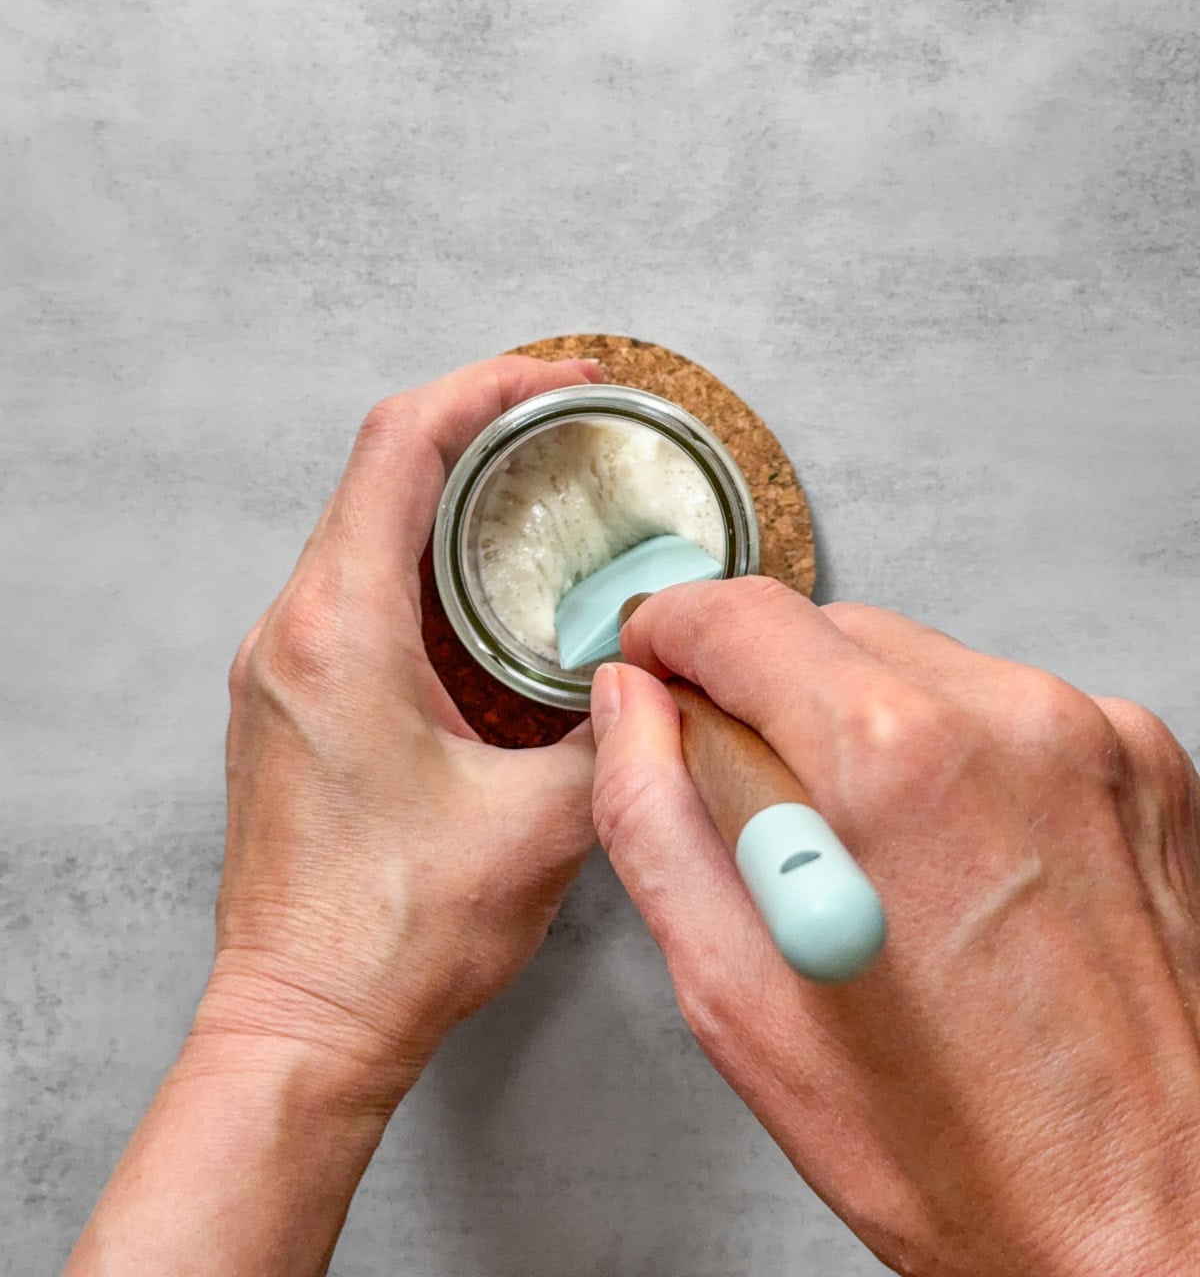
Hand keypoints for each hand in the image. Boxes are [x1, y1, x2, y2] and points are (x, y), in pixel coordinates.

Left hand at [196, 353, 602, 1106]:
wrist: (302, 1025)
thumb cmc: (391, 937)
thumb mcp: (540, 827)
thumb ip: (616, 734)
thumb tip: (661, 680)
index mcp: (339, 631)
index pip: (401, 446)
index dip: (487, 389)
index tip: (560, 380)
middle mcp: (292, 632)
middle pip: (377, 472)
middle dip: (477, 430)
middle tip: (564, 425)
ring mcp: (280, 667)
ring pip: (362, 529)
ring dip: (448, 497)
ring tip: (536, 495)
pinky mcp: (289, 702)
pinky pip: (353, 590)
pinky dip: (422, 563)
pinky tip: (486, 594)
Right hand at [591, 578, 1199, 1276]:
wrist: (1154, 1222)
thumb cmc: (960, 1153)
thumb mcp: (737, 1000)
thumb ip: (654, 818)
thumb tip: (630, 708)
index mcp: (890, 763)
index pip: (741, 615)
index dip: (673, 636)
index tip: (656, 670)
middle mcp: (1007, 719)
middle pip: (830, 629)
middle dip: (767, 695)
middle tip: (760, 811)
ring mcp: (1092, 733)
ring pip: (918, 664)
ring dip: (865, 728)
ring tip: (875, 863)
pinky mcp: (1145, 760)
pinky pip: (1006, 707)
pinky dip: (959, 755)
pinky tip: (958, 862)